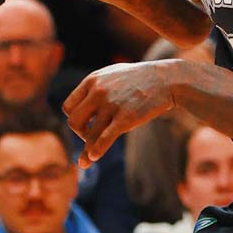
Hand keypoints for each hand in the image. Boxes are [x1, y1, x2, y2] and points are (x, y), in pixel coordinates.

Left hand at [62, 60, 179, 167]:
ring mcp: (112, 105)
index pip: (68, 107)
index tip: (85, 124)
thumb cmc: (136, 79)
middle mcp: (98, 92)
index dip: (74, 119)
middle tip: (90, 137)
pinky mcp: (126, 118)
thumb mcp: (109, 75)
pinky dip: (96, 151)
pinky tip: (93, 158)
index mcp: (92, 81)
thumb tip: (77, 106)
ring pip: (89, 134)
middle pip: (74, 121)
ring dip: (88, 147)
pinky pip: (105, 139)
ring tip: (90, 156)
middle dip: (80, 133)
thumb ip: (92, 88)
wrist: (164, 80)